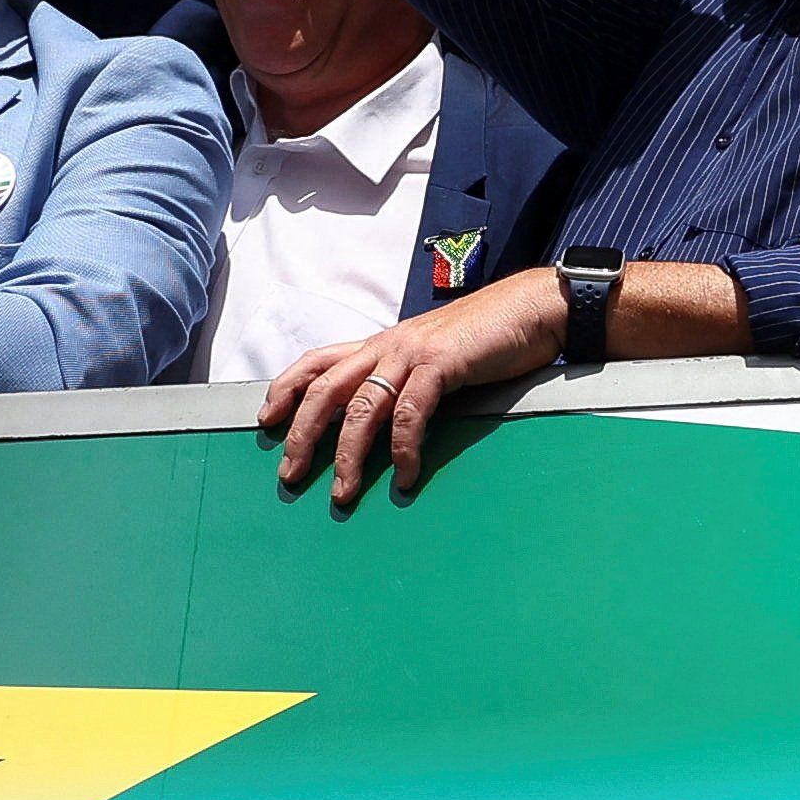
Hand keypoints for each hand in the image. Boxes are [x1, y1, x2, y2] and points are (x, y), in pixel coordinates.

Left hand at [259, 272, 564, 508]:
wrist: (532, 308)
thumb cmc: (489, 335)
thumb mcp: (436, 355)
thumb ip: (409, 378)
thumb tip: (392, 414)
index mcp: (383, 343)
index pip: (318, 361)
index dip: (287, 388)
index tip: (267, 420)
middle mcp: (388, 346)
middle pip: (325, 389)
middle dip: (302, 434)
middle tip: (291, 473)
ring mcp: (412, 354)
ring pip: (360, 407)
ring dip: (348, 456)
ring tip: (344, 492)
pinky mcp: (440, 365)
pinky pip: (410, 413)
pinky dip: (404, 449)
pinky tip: (406, 477)